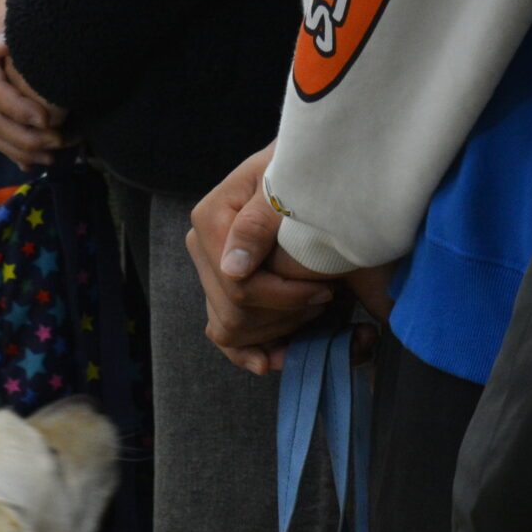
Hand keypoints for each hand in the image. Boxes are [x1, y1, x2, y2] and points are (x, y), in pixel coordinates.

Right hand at [187, 142, 334, 374]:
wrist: (310, 169)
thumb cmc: (305, 171)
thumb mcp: (287, 185)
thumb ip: (260, 222)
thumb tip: (234, 271)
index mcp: (211, 220)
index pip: (239, 285)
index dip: (285, 297)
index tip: (327, 291)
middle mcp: (203, 248)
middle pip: (234, 311)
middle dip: (285, 316)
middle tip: (328, 301)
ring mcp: (211, 272)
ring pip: (231, 328)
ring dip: (277, 331)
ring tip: (316, 313)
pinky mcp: (223, 289)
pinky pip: (224, 334)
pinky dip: (247, 351)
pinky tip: (268, 362)